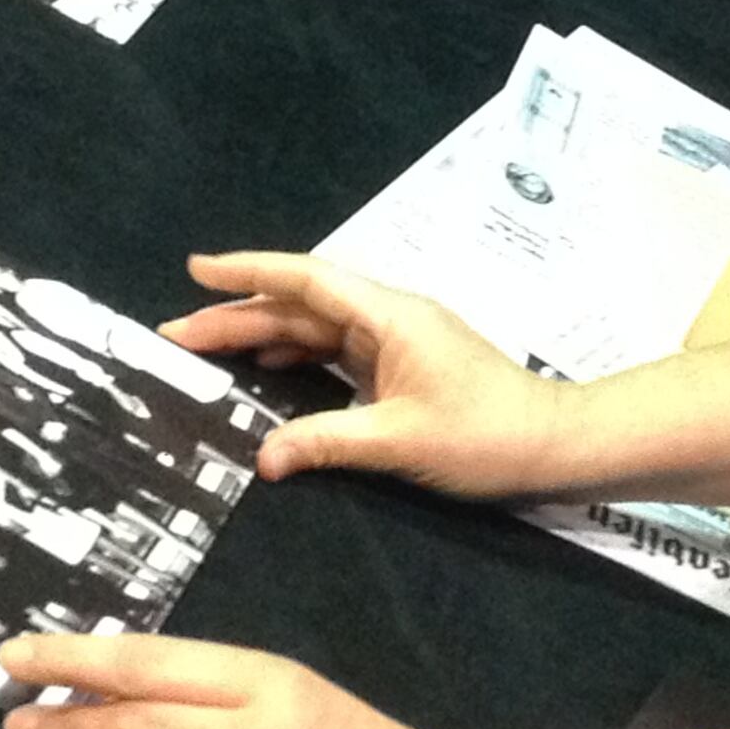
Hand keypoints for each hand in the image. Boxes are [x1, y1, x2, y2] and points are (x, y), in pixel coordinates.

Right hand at [160, 252, 574, 496]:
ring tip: (206, 353)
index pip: (306, 280)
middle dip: (239, 314)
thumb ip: (327, 443)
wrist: (553, 444)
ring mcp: (396, 342)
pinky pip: (335, 353)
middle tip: (176, 333)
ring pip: (315, 328)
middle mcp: (389, 318)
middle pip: (301, 304)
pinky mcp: (401, 369)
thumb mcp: (400, 442)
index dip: (248, 273)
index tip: (196, 271)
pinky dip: (296, 358)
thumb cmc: (487, 436)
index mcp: (390, 316)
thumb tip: (263, 457)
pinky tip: (265, 373)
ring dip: (263, 337)